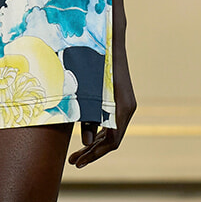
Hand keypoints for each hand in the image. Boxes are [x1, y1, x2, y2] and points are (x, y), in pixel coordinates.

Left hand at [68, 46, 136, 168]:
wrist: (109, 39)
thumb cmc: (93, 63)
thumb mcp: (86, 92)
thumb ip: (87, 118)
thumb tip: (85, 143)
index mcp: (122, 108)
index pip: (112, 142)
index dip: (94, 154)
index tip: (78, 162)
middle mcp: (127, 108)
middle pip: (112, 140)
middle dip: (92, 153)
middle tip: (73, 162)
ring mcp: (125, 104)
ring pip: (112, 132)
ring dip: (94, 145)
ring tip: (75, 155)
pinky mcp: (120, 100)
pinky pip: (111, 123)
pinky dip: (98, 132)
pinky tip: (85, 138)